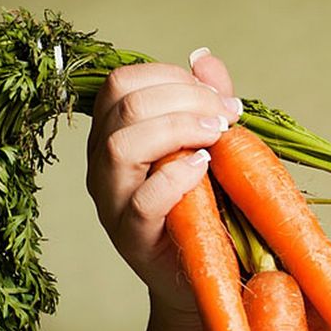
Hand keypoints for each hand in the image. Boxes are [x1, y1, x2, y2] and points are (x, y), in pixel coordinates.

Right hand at [85, 49, 241, 326]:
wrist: (208, 272)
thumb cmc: (208, 203)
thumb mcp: (209, 145)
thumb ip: (205, 102)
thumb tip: (204, 58)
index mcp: (115, 133)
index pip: (123, 82)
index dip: (172, 77)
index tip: (219, 97)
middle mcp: (103, 163)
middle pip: (123, 104)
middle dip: (183, 98)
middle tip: (227, 116)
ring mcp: (111, 201)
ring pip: (121, 145)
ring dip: (178, 129)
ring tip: (217, 137)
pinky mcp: (131, 237)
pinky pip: (142, 200)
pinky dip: (176, 176)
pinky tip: (205, 168)